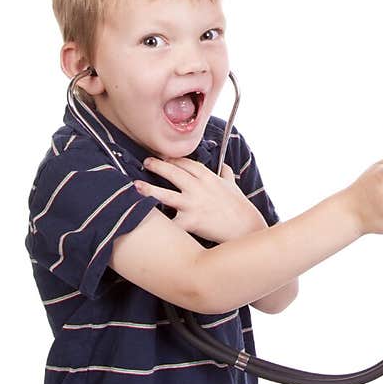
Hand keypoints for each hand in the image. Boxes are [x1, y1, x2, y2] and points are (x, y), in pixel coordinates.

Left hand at [135, 156, 266, 242]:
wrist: (246, 227)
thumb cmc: (240, 206)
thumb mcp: (234, 186)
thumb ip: (226, 174)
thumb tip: (223, 166)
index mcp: (208, 177)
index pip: (186, 163)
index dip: (173, 158)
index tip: (163, 156)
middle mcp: (199, 188)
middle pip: (173, 172)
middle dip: (158, 165)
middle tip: (146, 162)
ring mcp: (194, 204)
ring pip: (166, 194)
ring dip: (149, 189)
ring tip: (136, 186)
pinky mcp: (191, 222)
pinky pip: (170, 222)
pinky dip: (159, 221)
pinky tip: (145, 220)